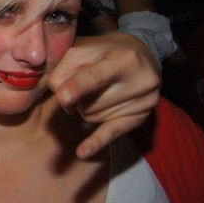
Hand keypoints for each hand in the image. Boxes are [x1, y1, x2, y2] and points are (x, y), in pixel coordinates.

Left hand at [48, 32, 159, 158]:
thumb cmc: (103, 54)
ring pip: (92, 116)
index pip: (95, 76)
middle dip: (75, 97)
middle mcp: (139, 79)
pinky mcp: (140, 118)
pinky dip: (95, 143)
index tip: (63, 98)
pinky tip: (82, 152)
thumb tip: (59, 95)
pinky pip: (111, 133)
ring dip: (84, 108)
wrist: (141, 55)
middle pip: (87, 101)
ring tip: (97, 92)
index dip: (77, 87)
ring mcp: (144, 101)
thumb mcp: (83, 50)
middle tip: (83, 84)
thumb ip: (65, 68)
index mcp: (123, 58)